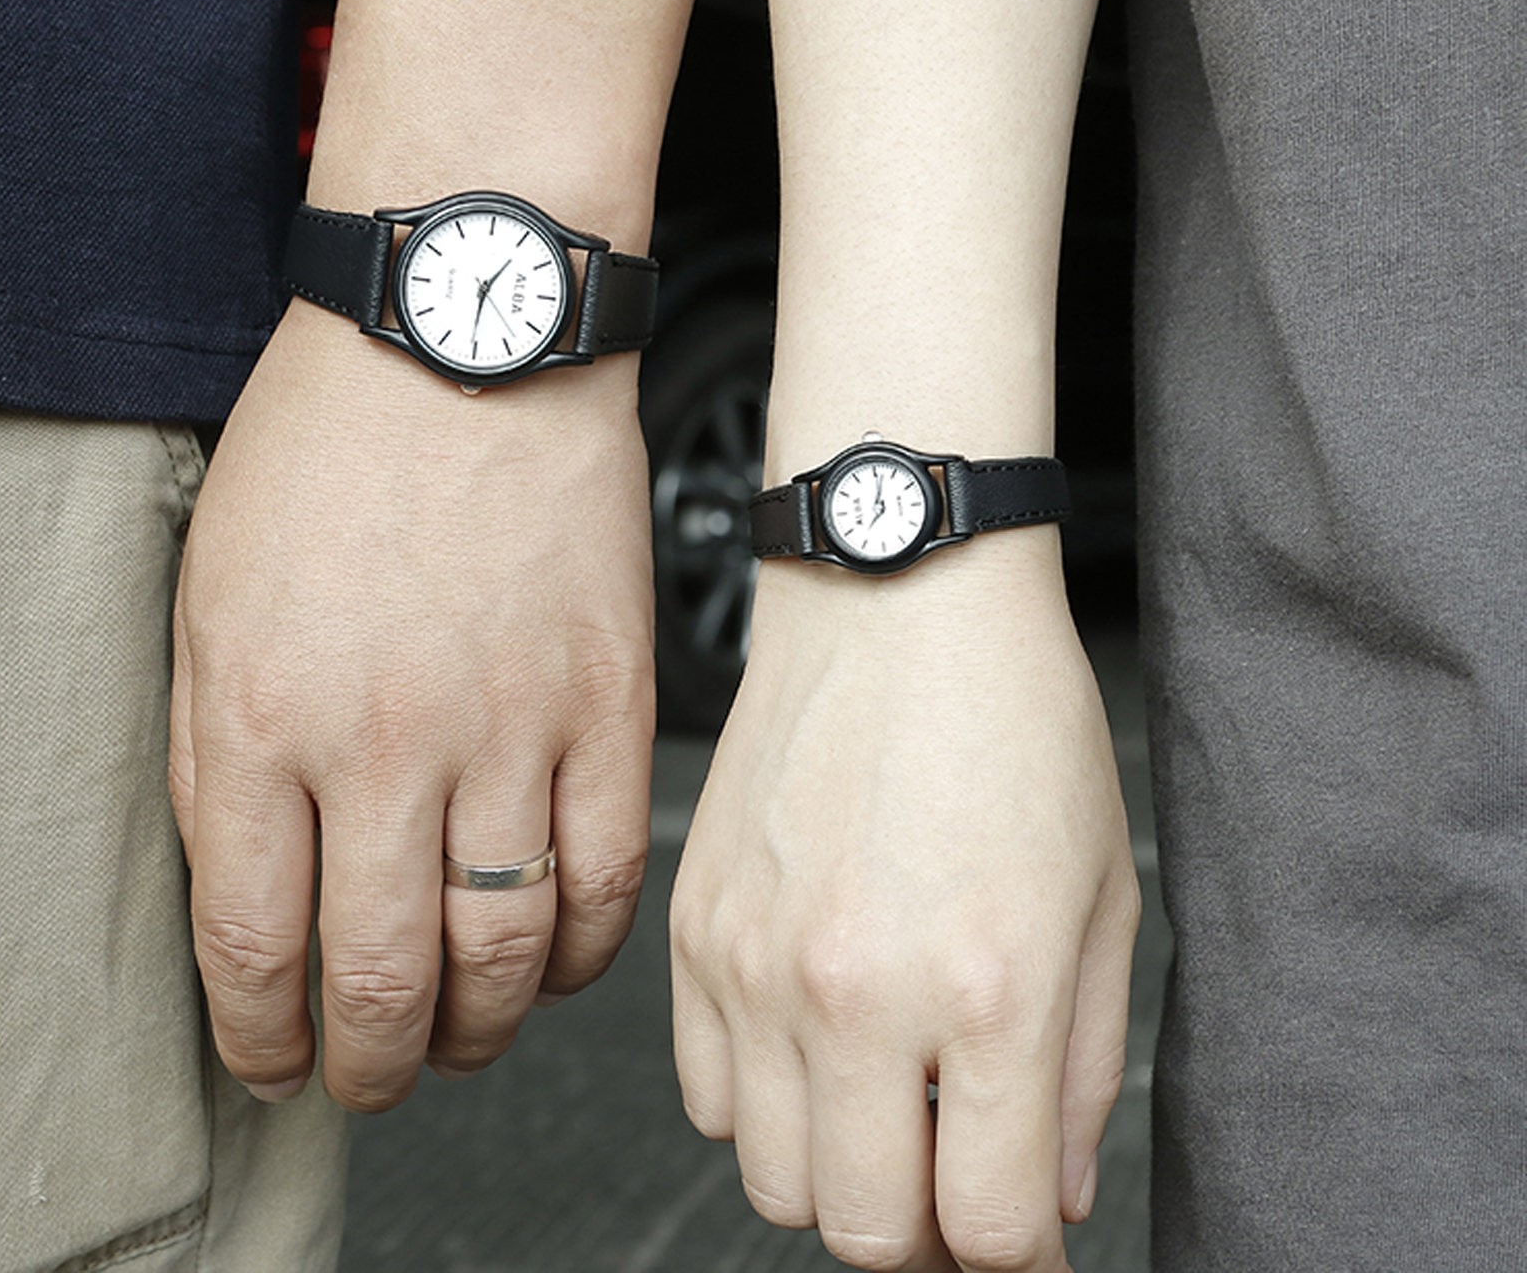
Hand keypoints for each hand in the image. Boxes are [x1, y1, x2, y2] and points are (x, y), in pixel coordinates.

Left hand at [170, 302, 654, 1110]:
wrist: (471, 341)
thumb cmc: (334, 448)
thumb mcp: (207, 596)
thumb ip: (210, 760)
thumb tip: (249, 893)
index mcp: (261, 717)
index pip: (255, 944)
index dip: (263, 1038)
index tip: (275, 1062)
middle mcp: (385, 743)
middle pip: (382, 978)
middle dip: (368, 1063)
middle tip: (368, 1076)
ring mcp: (511, 726)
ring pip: (504, 949)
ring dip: (478, 1026)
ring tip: (462, 1035)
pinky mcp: (609, 701)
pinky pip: (607, 875)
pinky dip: (584, 950)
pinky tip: (557, 954)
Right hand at [670, 534, 1137, 1271]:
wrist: (897, 592)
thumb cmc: (1013, 713)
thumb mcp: (1104, 893)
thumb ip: (1084, 1072)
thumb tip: (1043, 1196)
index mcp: (986, 988)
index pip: (985, 1230)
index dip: (1018, 1262)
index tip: (1022, 1242)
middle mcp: (856, 991)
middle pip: (862, 1231)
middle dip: (924, 1230)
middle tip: (955, 1172)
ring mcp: (755, 961)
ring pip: (773, 1178)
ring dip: (840, 1169)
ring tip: (885, 1097)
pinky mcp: (694, 926)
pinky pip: (706, 1091)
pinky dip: (763, 1100)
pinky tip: (815, 1038)